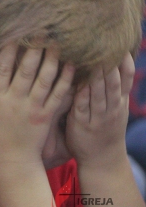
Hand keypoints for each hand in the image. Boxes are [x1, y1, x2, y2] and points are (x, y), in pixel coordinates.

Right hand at [0, 43, 74, 165]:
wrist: (13, 164)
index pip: (1, 69)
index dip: (8, 50)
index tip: (13, 34)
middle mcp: (15, 101)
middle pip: (26, 69)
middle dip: (33, 48)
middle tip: (41, 29)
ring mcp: (33, 108)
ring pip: (44, 78)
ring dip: (51, 59)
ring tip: (57, 41)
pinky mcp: (47, 116)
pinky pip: (58, 94)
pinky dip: (66, 79)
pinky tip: (71, 64)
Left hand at [66, 53, 133, 167]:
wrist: (102, 160)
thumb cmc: (106, 129)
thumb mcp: (117, 108)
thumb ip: (115, 88)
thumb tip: (114, 62)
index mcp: (120, 101)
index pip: (126, 79)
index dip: (125, 63)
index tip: (122, 46)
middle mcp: (112, 107)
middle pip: (113, 83)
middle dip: (110, 65)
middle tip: (105, 46)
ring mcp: (98, 116)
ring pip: (99, 94)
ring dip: (97, 77)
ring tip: (93, 60)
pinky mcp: (82, 123)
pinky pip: (83, 107)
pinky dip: (82, 95)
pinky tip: (79, 84)